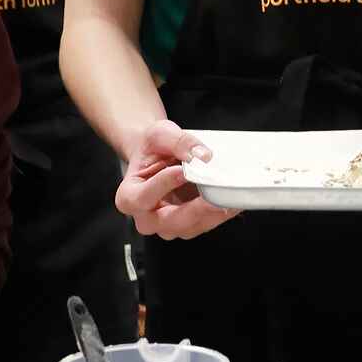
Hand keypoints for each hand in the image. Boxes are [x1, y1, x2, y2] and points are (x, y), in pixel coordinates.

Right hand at [111, 118, 237, 240]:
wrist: (159, 156)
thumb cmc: (153, 149)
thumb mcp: (160, 135)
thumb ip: (178, 142)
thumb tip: (201, 156)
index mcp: (129, 196)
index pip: (143, 197)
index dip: (163, 185)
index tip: (182, 171)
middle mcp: (147, 218)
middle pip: (170, 221)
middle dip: (196, 209)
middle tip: (215, 193)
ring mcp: (168, 225)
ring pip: (190, 227)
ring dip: (212, 213)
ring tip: (230, 195)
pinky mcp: (188, 225)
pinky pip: (205, 224)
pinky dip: (220, 213)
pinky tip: (232, 198)